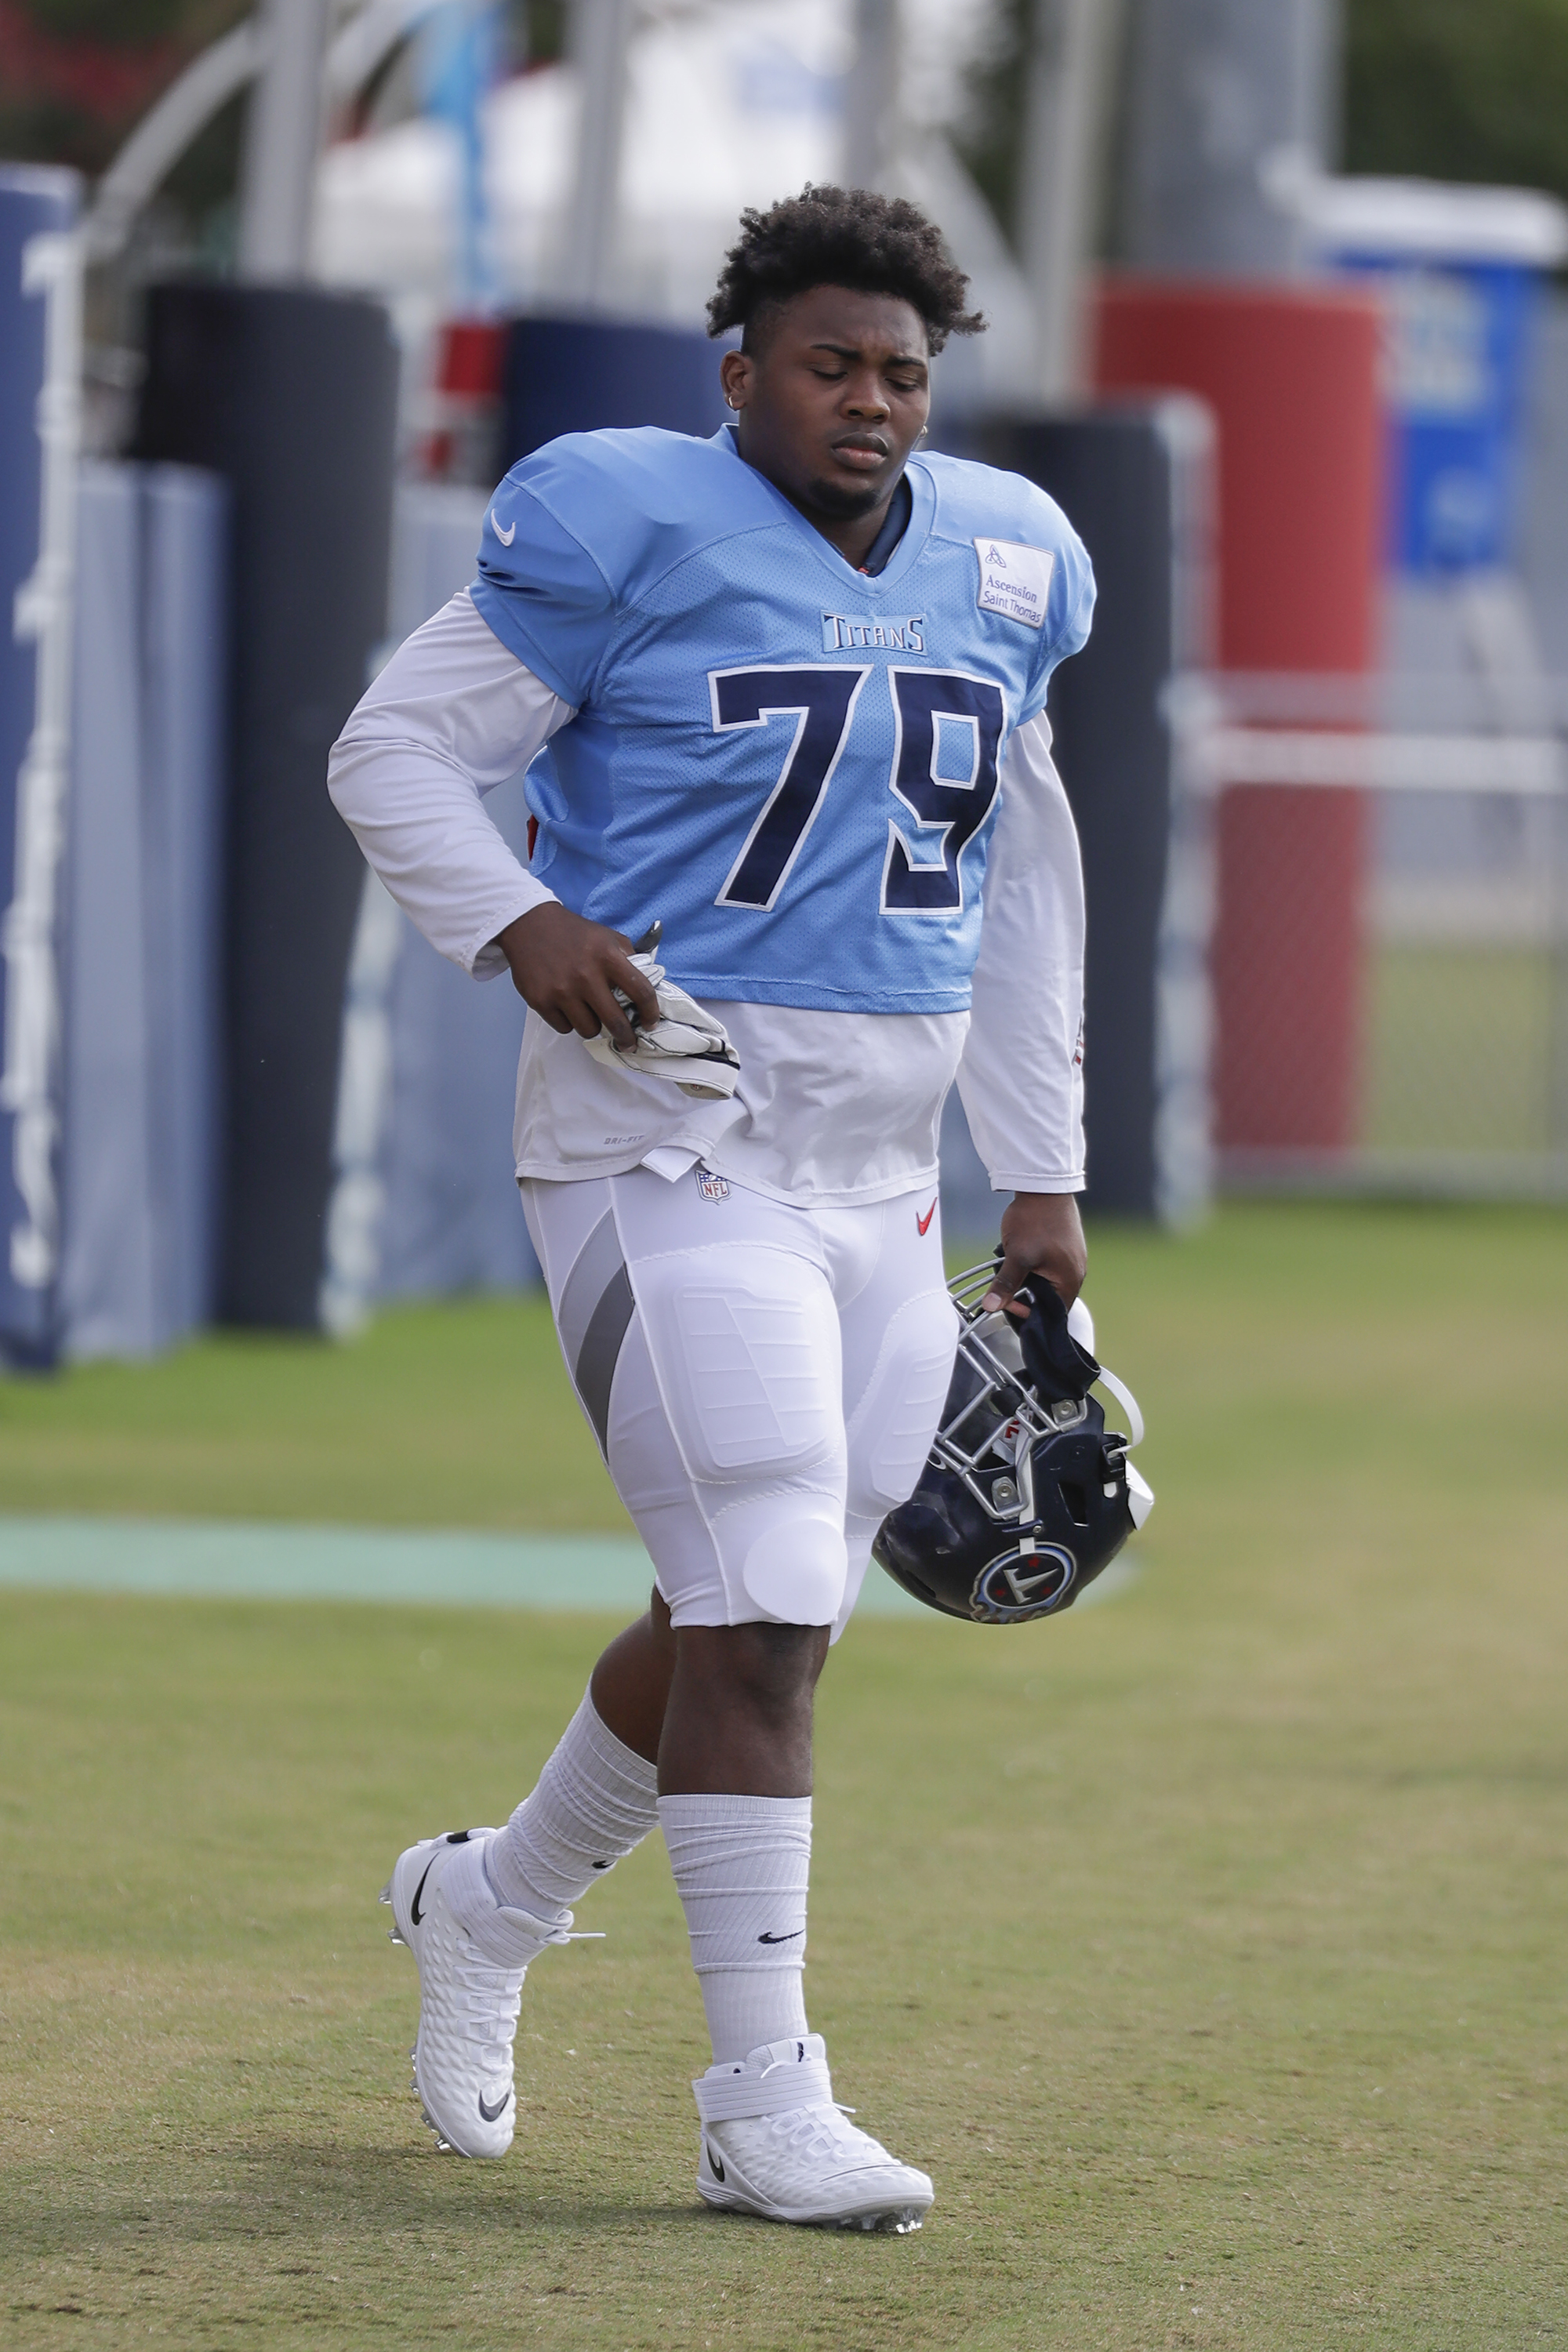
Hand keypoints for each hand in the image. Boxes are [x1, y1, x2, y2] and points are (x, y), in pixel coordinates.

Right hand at [493, 901, 659, 1049]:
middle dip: (626, 1037)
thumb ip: (628, 959)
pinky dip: (569, 1022)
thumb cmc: (574, 933)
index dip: (651, 1012)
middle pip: (616, 1021)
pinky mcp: (541, 1001)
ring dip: (593, 1025)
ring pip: (589, 1029)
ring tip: (588, 1011)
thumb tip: (644, 989)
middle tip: (628, 1042)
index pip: (641, 991)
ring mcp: (561, 990)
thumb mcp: (607, 937)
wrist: (530, 925)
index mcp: (607, 956)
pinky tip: (566, 1006)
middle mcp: (586, 975)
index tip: (650, 1022)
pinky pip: (565, 1028)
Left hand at [982, 1192, 1086, 1315]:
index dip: (1029, 1313)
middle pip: (1049, 1298)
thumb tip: (992, 1306)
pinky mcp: (1064, 1245)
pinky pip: (1048, 1265)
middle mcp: (1076, 1271)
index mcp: (1070, 1280)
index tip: (1009, 1303)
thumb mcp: (1017, 1257)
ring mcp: (1071, 1257)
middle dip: (1026, 1294)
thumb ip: (1006, 1284)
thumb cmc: (1036, 1219)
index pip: (1053, 1313)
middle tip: (1007, 1286)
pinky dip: (1032, 1265)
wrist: (1043, 1185)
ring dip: (1028, 1278)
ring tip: (1013, 1267)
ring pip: (1046, 1280)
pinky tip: (1020, 1254)